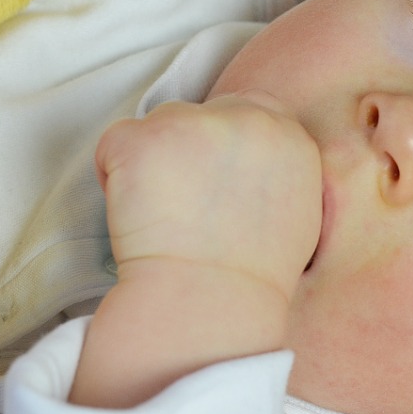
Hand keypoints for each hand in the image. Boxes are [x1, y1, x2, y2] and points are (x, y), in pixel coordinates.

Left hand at [70, 92, 321, 406]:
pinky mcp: (143, 138)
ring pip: (157, 127)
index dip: (221, 144)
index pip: (249, 108)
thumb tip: (254, 164)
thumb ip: (281, 172)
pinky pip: (113, 145)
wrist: (209, 306)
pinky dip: (112, 178)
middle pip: (199, 115)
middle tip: (186, 209)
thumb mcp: (300, 217)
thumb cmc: (251, 282)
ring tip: (165, 219)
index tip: (210, 182)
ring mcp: (193, 124)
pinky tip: (136, 217)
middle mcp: (247, 119)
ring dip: (152, 164)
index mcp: (291, 137)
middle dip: (186, 152)